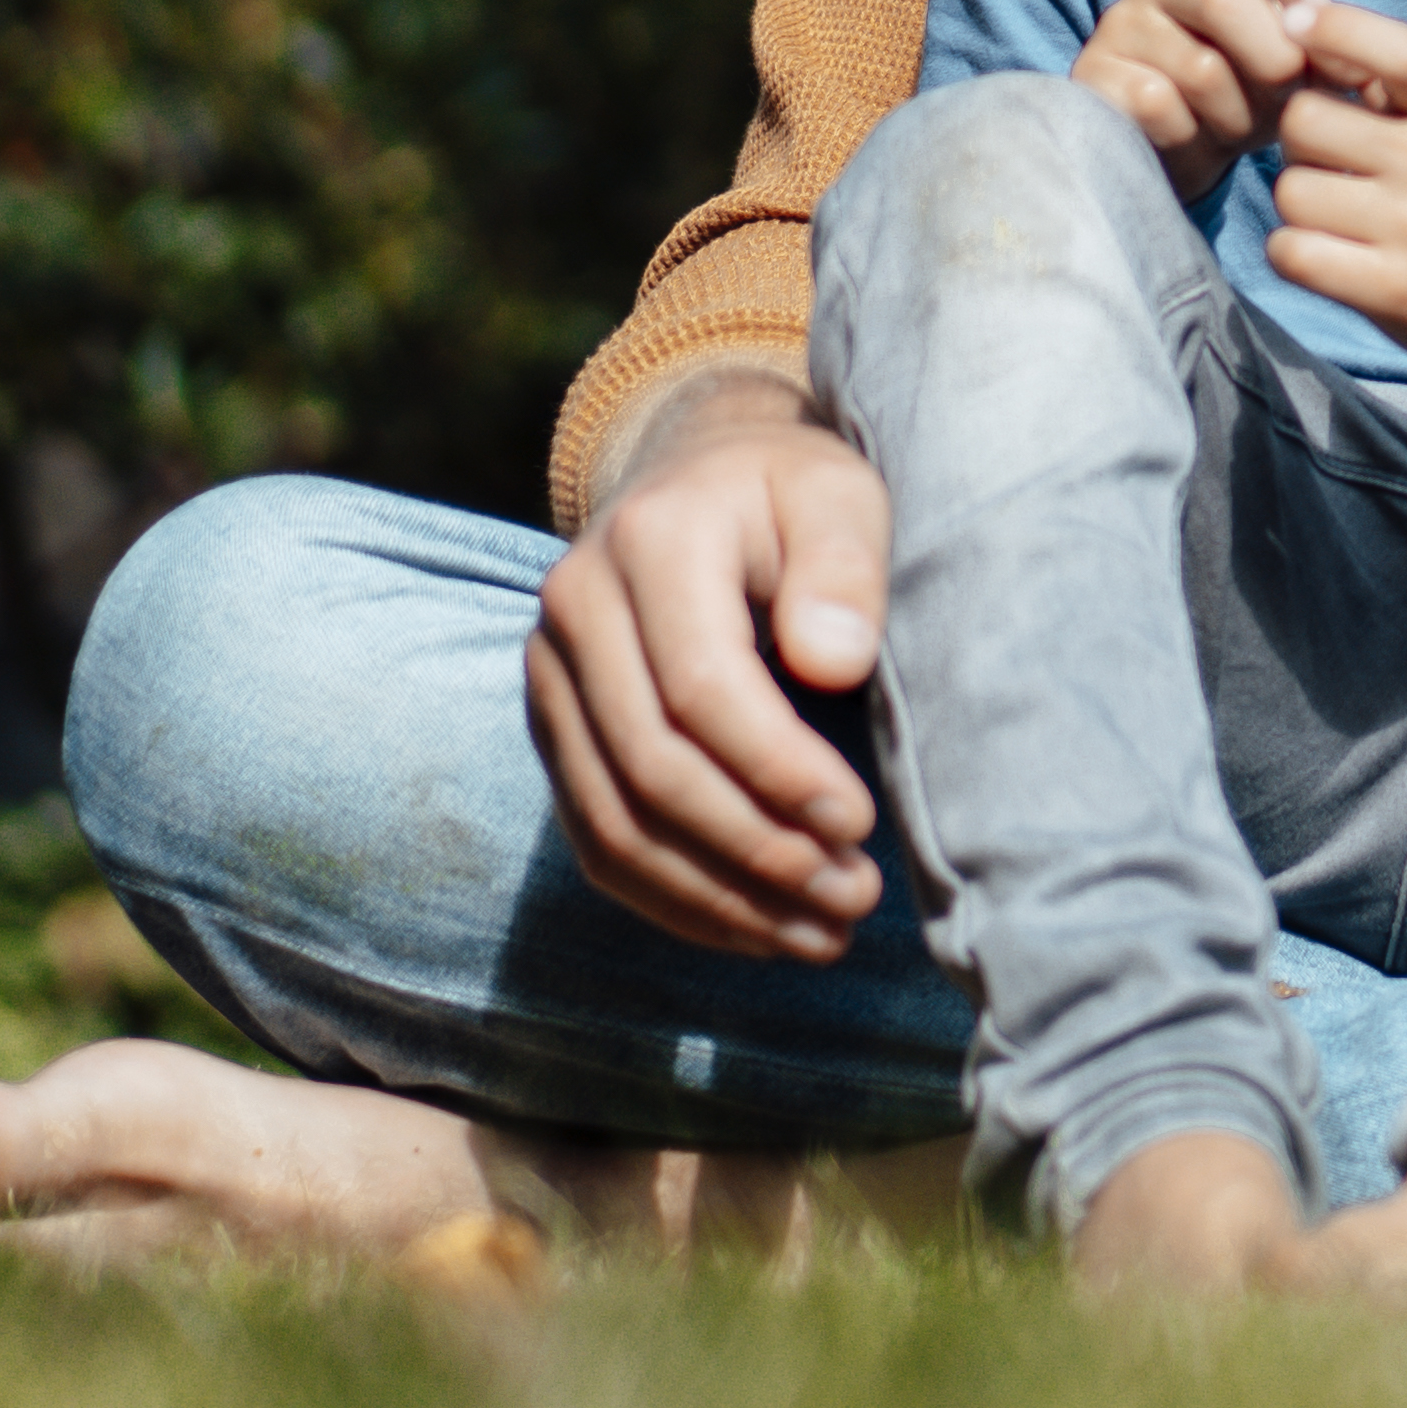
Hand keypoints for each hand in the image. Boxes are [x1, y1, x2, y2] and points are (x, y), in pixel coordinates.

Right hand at [526, 381, 896, 961]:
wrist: (702, 474)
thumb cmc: (792, 493)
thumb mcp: (840, 494)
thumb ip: (845, 567)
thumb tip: (834, 664)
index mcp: (650, 542)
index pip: (700, 688)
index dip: (777, 771)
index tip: (857, 824)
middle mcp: (574, 610)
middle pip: (652, 768)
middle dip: (758, 851)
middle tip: (855, 898)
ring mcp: (549, 677)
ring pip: (616, 824)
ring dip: (720, 899)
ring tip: (822, 933)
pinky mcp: (553, 731)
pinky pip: (597, 839)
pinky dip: (675, 900)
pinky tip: (755, 928)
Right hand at [1073, 0, 1328, 200]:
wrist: (1181, 154)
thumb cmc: (1252, 93)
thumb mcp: (1298, 60)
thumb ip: (1326, 43)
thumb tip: (1350, 57)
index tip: (1316, 23)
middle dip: (1275, 60)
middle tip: (1288, 92)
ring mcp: (1120, 25)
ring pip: (1199, 68)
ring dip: (1240, 114)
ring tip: (1239, 122)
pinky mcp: (1093, 78)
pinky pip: (1158, 105)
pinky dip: (1194, 135)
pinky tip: (1196, 137)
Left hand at [1263, 0, 1406, 408]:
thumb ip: (1384, 82)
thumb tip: (1300, 14)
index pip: (1401, 50)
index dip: (1339, 27)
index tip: (1297, 21)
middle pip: (1305, 121)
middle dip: (1299, 142)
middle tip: (1329, 165)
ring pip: (1291, 190)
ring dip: (1296, 206)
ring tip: (1336, 216)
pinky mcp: (1393, 289)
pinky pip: (1291, 251)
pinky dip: (1292, 254)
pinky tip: (1322, 254)